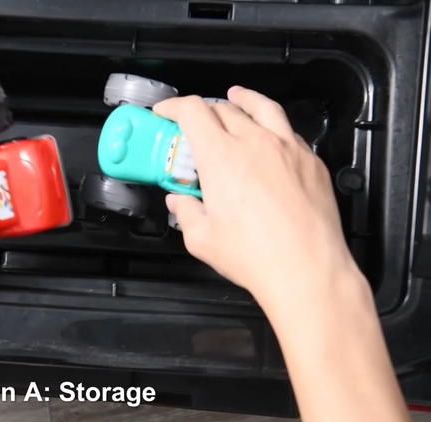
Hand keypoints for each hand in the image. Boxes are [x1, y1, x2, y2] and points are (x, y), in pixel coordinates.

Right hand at [154, 87, 358, 311]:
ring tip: (236, 97)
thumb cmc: (255, 255)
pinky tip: (269, 136)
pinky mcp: (311, 162)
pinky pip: (289, 132)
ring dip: (243, 100)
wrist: (306, 268)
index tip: (165, 112)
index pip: (192, 111)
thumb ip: (186, 213)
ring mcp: (288, 148)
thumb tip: (180, 203)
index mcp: (220, 156)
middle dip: (203, 110)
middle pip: (224, 108)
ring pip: (263, 108)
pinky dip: (272, 126)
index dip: (173, 106)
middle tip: (194, 124)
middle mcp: (255, 142)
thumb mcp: (201, 239)